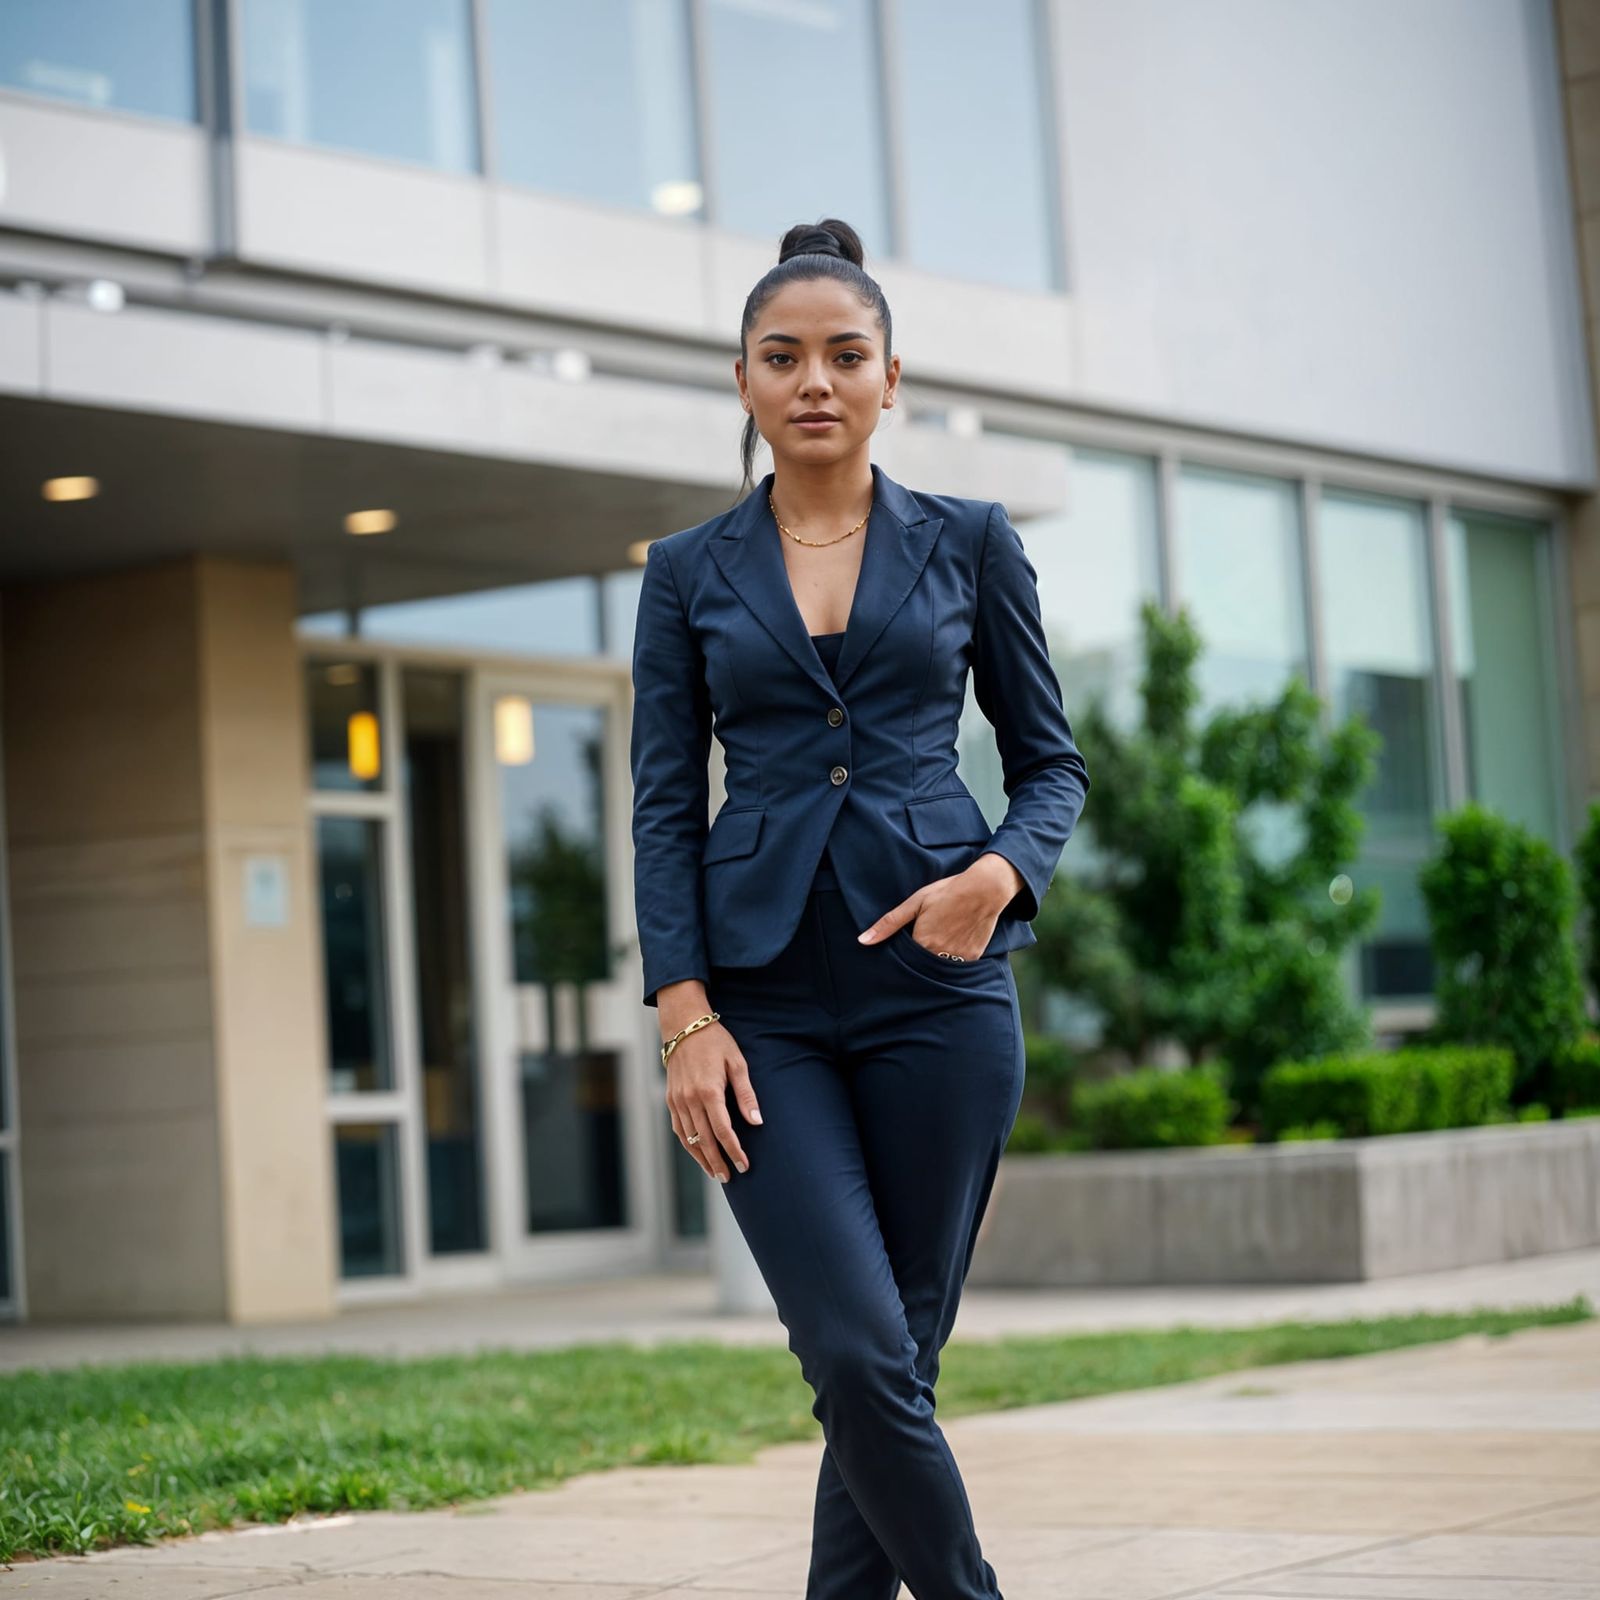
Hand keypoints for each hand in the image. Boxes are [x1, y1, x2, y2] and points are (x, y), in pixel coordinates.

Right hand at [662, 1018, 761, 1182]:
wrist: (683, 1025)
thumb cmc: (715, 1041)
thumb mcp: (737, 1062)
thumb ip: (746, 1094)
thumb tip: (756, 1121)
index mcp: (708, 1091)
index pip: (723, 1131)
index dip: (734, 1151)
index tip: (744, 1165)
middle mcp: (689, 1099)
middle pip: (704, 1140)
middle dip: (717, 1162)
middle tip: (729, 1178)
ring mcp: (677, 1100)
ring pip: (688, 1138)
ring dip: (701, 1158)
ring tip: (714, 1172)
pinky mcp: (670, 1098)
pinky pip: (678, 1128)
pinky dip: (688, 1144)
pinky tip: (697, 1152)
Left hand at [856, 852, 1022, 959]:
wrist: (984, 889)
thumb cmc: (947, 892)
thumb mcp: (914, 903)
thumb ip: (888, 924)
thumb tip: (863, 941)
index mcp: (922, 942)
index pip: (905, 959)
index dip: (904, 952)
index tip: (909, 941)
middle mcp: (939, 955)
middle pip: (922, 965)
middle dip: (920, 957)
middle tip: (929, 935)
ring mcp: (958, 958)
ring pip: (940, 966)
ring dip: (937, 957)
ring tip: (942, 936)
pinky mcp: (973, 958)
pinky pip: (958, 964)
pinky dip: (955, 957)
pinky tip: (956, 939)